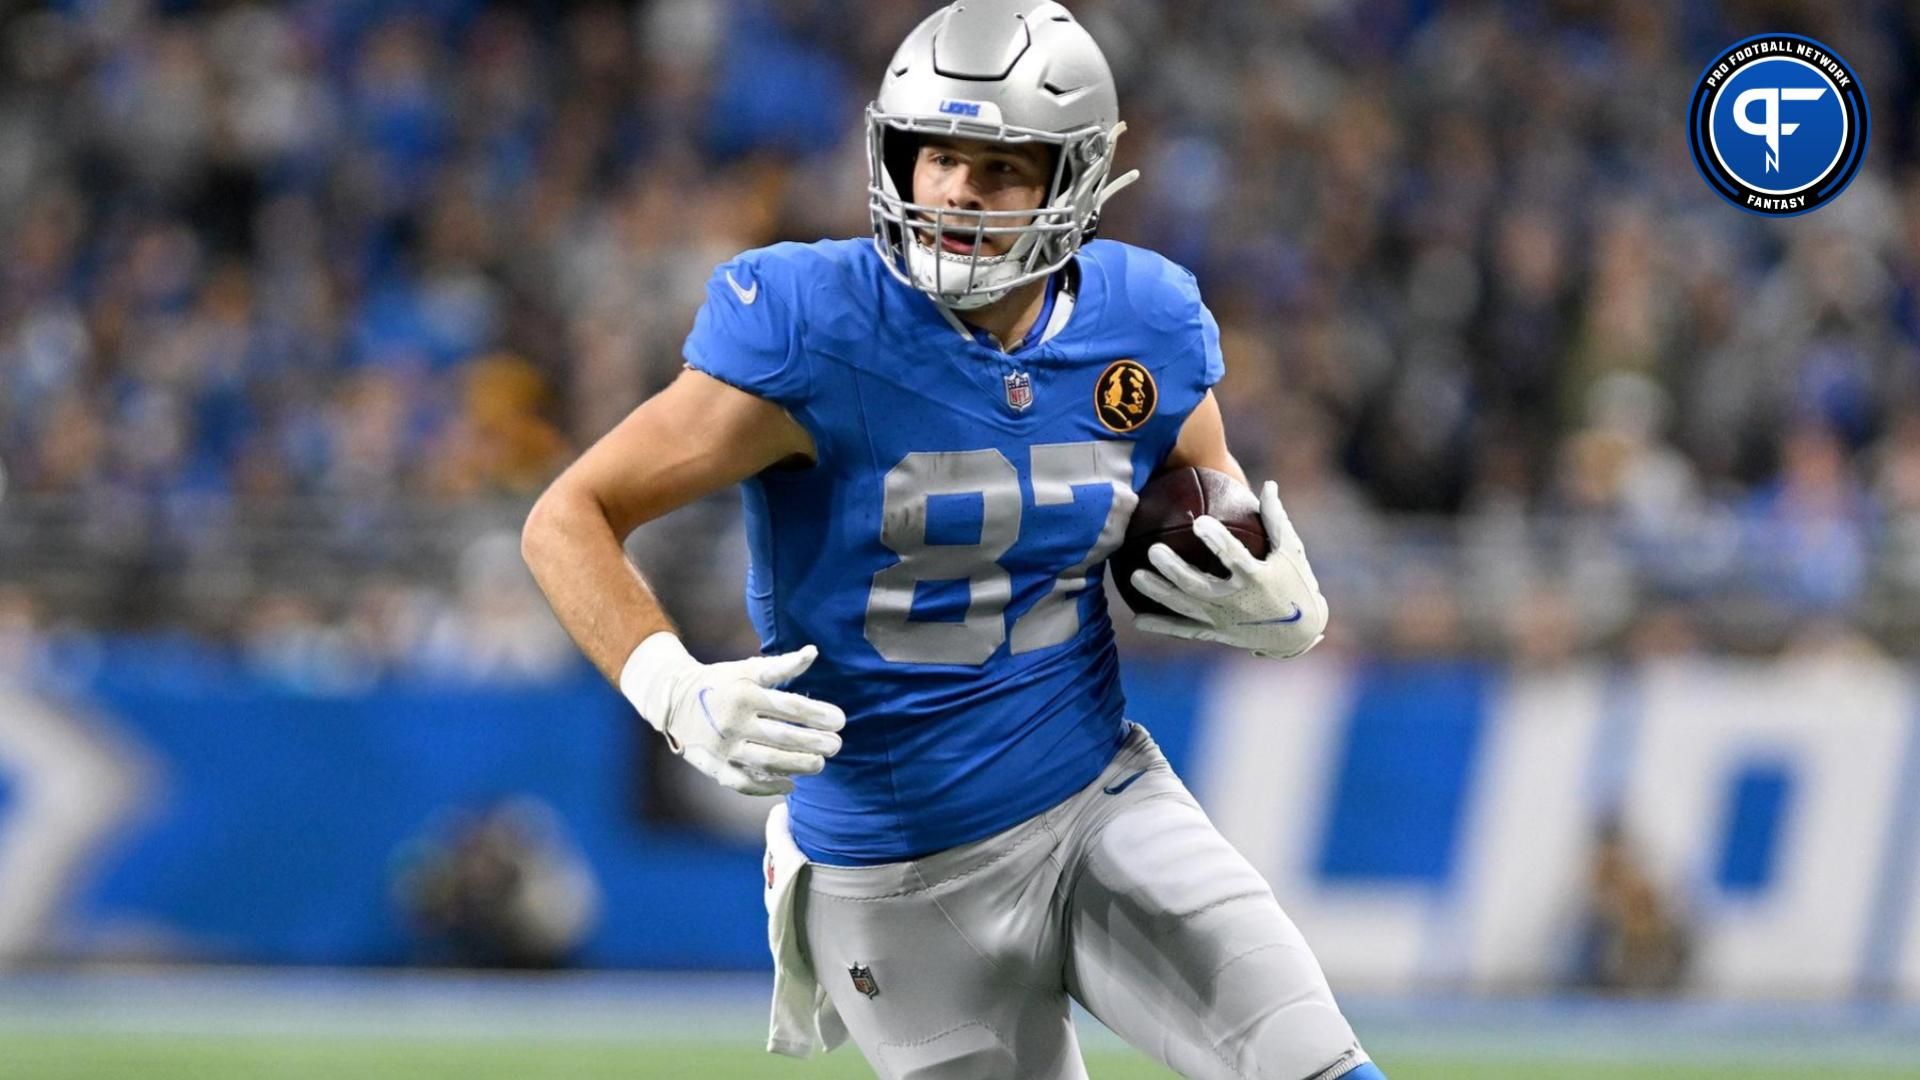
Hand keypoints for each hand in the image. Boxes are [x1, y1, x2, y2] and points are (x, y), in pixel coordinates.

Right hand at [619, 634, 845, 795]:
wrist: (674, 700)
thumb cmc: (721, 682)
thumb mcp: (748, 669)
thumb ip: (781, 665)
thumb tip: (813, 652)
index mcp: (744, 695)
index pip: (791, 708)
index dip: (819, 715)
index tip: (841, 720)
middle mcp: (733, 723)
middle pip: (783, 738)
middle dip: (815, 743)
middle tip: (836, 745)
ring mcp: (723, 748)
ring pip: (768, 763)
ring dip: (799, 766)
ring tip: (820, 764)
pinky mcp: (714, 767)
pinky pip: (745, 783)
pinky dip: (770, 787)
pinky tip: (791, 784)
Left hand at [1128, 480, 1328, 658]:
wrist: (1298, 635)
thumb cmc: (1296, 584)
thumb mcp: (1291, 551)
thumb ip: (1276, 518)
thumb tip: (1268, 483)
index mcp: (1257, 579)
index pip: (1234, 558)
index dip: (1217, 541)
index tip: (1200, 522)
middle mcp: (1237, 603)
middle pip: (1199, 586)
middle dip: (1175, 570)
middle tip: (1153, 550)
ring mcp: (1224, 621)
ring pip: (1185, 608)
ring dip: (1159, 593)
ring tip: (1135, 576)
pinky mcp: (1216, 634)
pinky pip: (1184, 630)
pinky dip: (1161, 626)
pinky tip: (1136, 618)